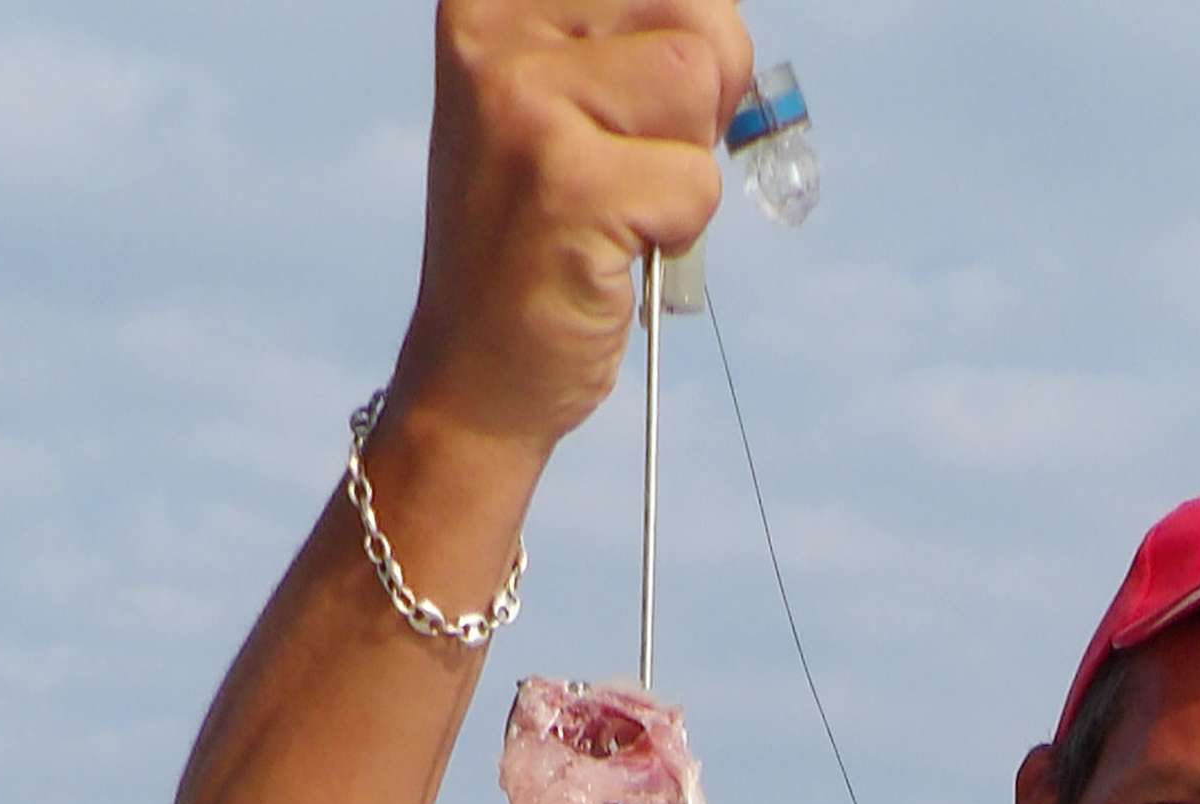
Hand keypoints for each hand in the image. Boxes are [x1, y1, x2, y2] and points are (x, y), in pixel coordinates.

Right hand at [395, 0, 751, 451]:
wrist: (475, 371)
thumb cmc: (542, 237)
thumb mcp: (572, 101)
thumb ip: (637, 37)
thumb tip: (724, 24)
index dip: (692, 39)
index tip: (642, 103)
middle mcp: (496, 32)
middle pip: (697, 12)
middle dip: (703, 98)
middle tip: (634, 165)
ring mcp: (525, 103)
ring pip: (700, 82)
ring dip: (686, 163)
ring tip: (616, 205)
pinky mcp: (566, 183)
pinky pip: (697, 180)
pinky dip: (679, 230)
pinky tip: (609, 251)